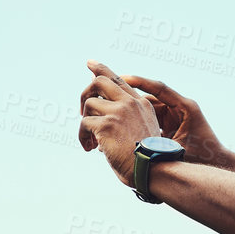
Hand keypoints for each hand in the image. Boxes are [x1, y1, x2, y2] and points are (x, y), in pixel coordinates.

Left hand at [79, 60, 160, 187]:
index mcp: (140, 104)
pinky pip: (84, 124)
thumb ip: (124, 119)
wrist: (153, 170)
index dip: (101, 69)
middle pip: (100, 81)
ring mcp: (119, 112)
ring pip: (89, 104)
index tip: (90, 63)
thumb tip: (98, 118)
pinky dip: (83, 136)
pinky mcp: (107, 124)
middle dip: (85, 92)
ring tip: (91, 140)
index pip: (118, 80)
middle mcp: (130, 103)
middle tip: (81, 111)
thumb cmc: (146, 159)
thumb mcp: (140, 132)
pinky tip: (90, 148)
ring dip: (85, 122)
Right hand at [118, 72, 234, 169]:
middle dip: (131, 99)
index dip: (140, 82)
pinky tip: (123, 130)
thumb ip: (159, 142)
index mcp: (185, 107)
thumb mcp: (179, 150)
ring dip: (133, 113)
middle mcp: (180, 108)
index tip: (122, 77)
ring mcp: (176, 116)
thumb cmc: (203, 159)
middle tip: (110, 96)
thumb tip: (134, 139)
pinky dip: (139, 124)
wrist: (220, 164)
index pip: (159, 89)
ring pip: (148, 110)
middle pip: (151, 99)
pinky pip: (152, 120)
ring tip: (113, 114)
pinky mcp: (173, 125)